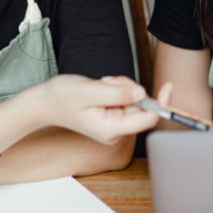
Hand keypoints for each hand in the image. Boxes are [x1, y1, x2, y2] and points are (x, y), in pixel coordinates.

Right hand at [40, 75, 169, 143]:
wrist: (44, 102)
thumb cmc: (62, 97)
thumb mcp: (90, 91)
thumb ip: (118, 93)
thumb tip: (142, 93)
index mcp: (111, 129)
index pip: (147, 118)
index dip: (160, 102)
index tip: (168, 85)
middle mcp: (116, 130)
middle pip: (141, 105)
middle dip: (129, 88)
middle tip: (108, 82)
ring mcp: (114, 124)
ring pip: (133, 99)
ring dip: (121, 87)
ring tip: (101, 85)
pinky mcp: (112, 116)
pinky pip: (125, 98)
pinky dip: (116, 89)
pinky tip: (101, 88)